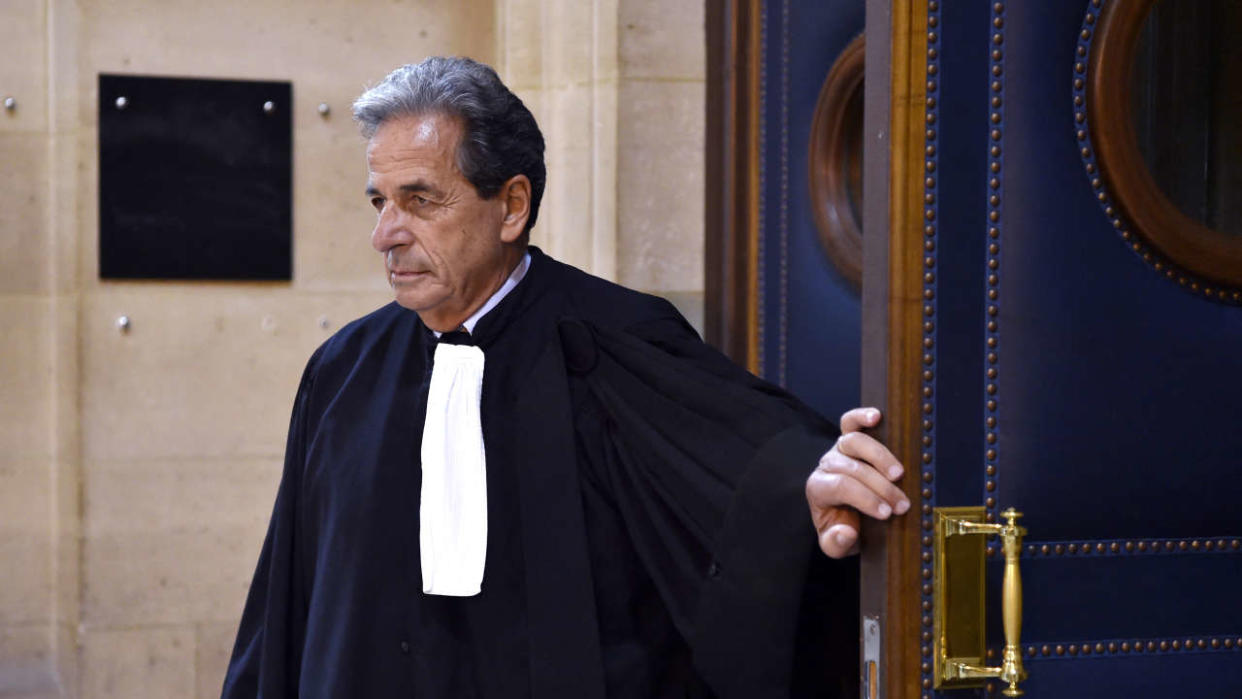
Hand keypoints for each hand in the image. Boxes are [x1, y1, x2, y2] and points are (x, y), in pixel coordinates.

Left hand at [805, 407, 908, 557]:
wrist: (845, 512)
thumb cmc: (842, 527)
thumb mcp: (835, 545)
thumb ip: (836, 543)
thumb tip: (846, 531)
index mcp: (817, 489)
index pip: (840, 487)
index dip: (865, 498)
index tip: (887, 513)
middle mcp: (826, 465)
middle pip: (852, 468)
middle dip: (880, 487)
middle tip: (902, 505)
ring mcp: (837, 449)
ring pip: (854, 441)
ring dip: (880, 456)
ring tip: (899, 474)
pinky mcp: (849, 437)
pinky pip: (851, 421)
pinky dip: (862, 416)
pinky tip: (877, 416)